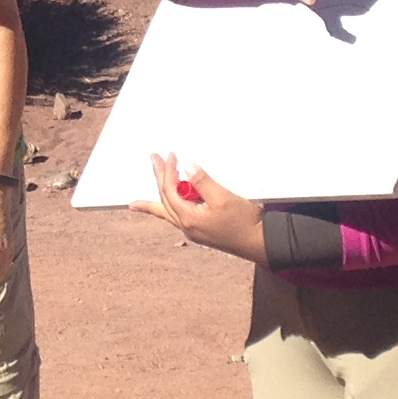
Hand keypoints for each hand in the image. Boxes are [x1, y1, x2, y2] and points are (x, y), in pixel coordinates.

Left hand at [127, 153, 266, 263]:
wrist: (260, 243)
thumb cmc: (244, 223)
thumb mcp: (223, 198)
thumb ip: (203, 182)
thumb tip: (188, 169)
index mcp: (189, 218)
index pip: (170, 191)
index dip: (168, 172)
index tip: (170, 156)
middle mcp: (187, 227)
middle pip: (165, 200)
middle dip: (158, 180)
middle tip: (153, 162)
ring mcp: (194, 230)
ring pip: (168, 212)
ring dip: (155, 201)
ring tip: (138, 204)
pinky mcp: (202, 231)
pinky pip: (178, 217)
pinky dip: (169, 210)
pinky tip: (169, 207)